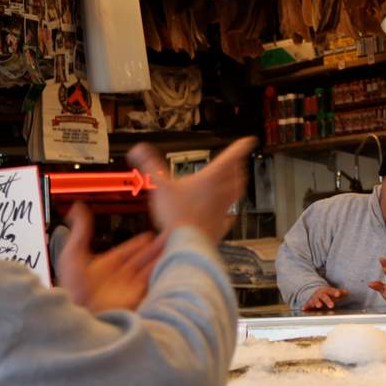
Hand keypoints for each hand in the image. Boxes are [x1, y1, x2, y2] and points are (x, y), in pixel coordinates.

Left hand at [55, 203, 164, 312]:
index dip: (139, 243)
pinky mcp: (139, 299)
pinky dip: (164, 274)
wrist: (80, 317)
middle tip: (172, 235)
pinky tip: (174, 264)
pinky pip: (154, 285)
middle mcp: (120, 278)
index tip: (151, 234)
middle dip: (158, 248)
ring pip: (151, 270)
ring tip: (178, 246)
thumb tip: (78, 208)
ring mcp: (130, 289)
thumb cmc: (73, 290)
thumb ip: (81, 232)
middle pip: (143, 260)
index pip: (127, 252)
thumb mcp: (73, 255)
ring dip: (163, 258)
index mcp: (105, 267)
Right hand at [129, 138, 255, 242]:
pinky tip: (229, 212)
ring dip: (238, 183)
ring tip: (237, 179)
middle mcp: (221, 193)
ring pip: (237, 192)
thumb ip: (149, 165)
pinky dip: (231, 209)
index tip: (249, 141)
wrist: (187, 245)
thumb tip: (137, 150)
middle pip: (236, 174)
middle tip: (238, 161)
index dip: (241, 147)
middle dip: (238, 165)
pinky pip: (231, 214)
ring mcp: (223, 209)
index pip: (230, 158)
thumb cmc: (175, 217)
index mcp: (209, 179)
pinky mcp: (222, 224)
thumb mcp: (159, 186)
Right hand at [302, 286, 347, 310]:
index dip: (335, 292)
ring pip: (316, 300)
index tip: (338, 294)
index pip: (332, 291)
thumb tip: (347, 292)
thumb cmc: (327, 293)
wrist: (316, 291)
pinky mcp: (310, 302)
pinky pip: (308, 304)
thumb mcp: (333, 292)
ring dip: (317, 303)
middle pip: (324, 297)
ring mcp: (315, 298)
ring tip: (319, 306)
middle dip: (328, 301)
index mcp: (327, 291)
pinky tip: (303, 309)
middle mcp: (321, 294)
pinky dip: (306, 306)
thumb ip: (340, 292)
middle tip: (332, 305)